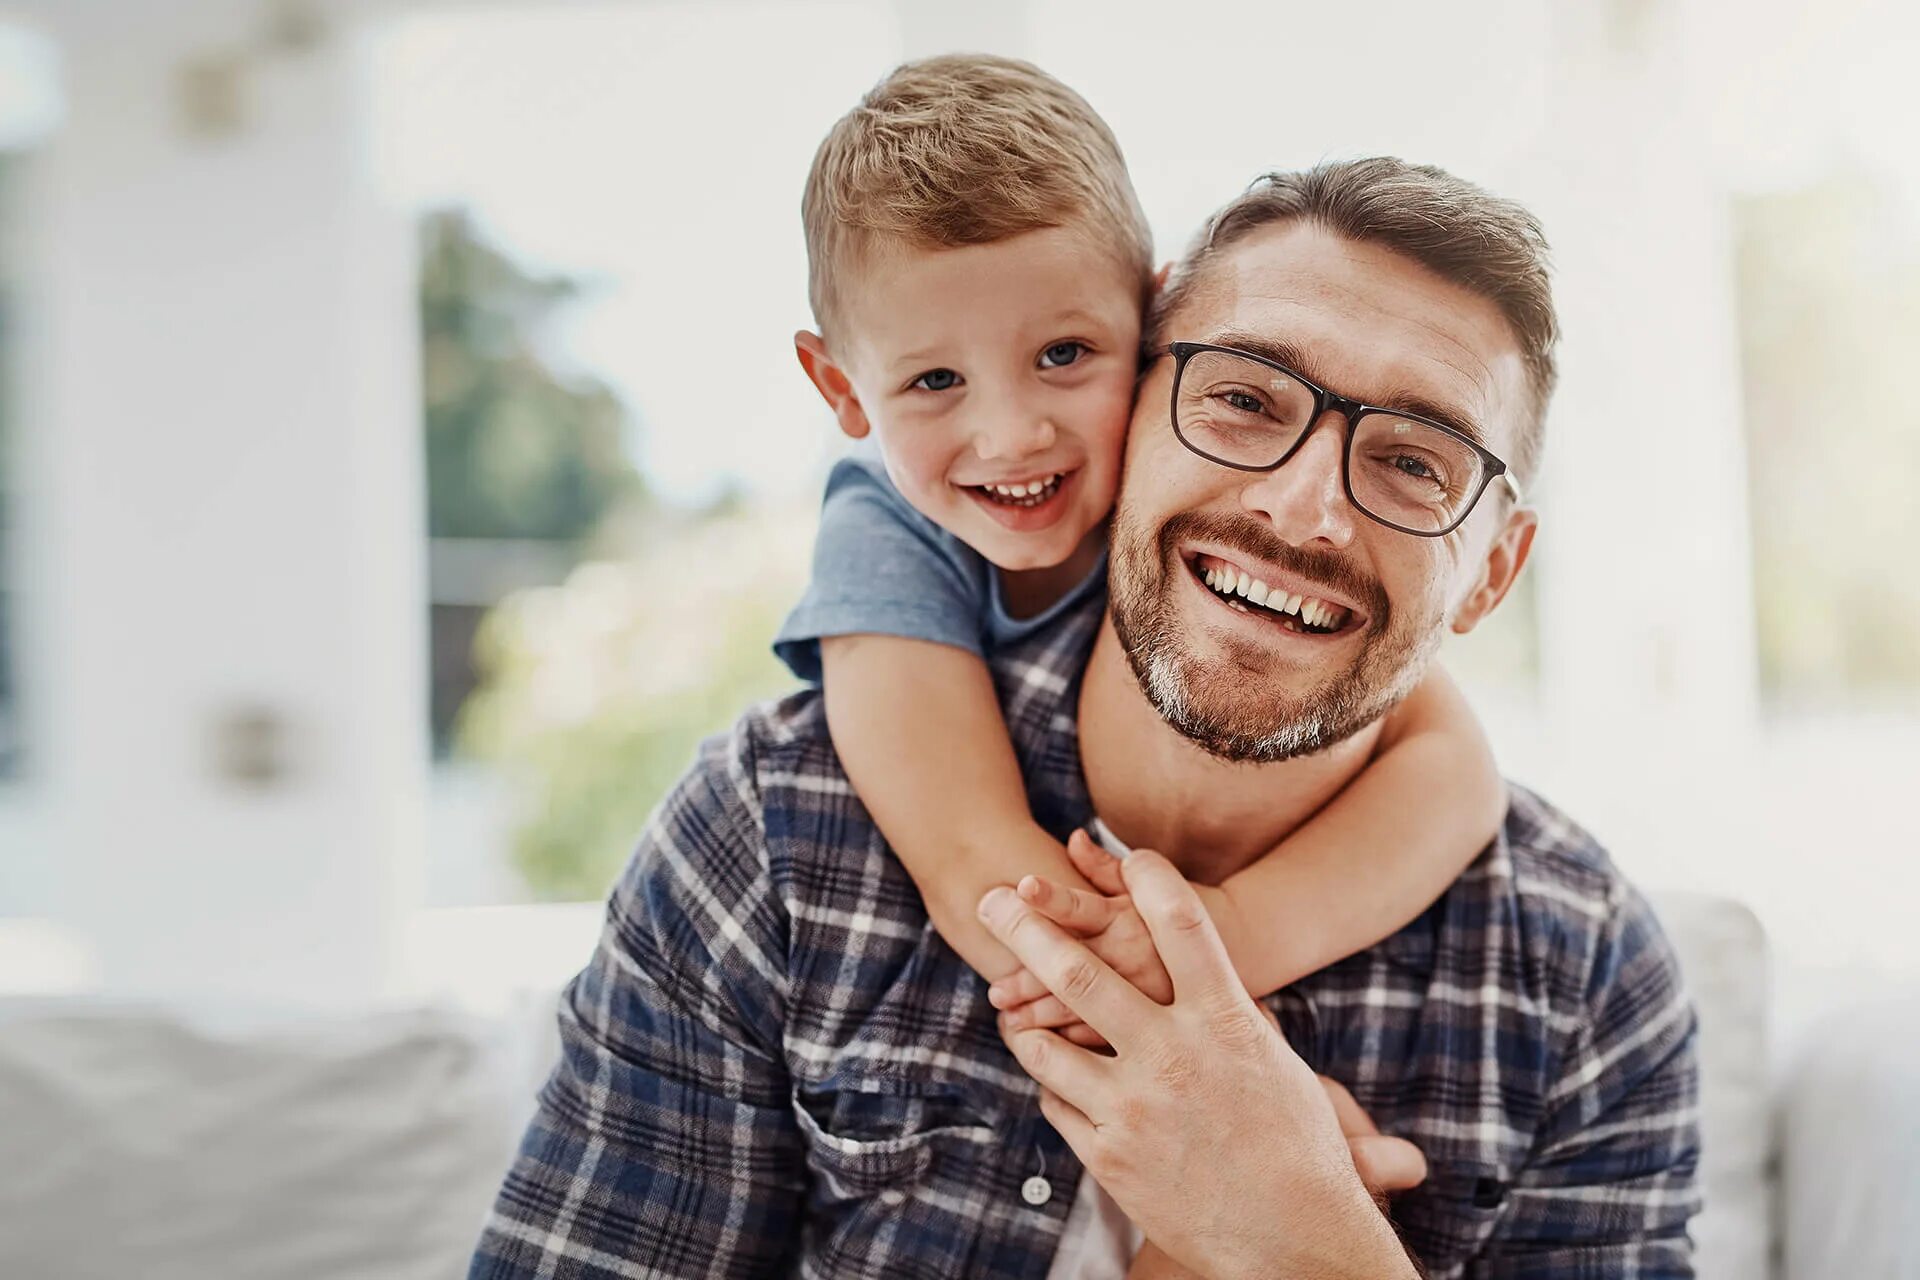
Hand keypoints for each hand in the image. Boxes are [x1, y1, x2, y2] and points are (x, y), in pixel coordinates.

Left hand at [977, 849, 1420, 1279]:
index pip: (1181, 926)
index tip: (1128, 854)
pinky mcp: (1109, 1157)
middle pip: (1082, 974)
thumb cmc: (1296, 1144)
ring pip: (1047, 1044)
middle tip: (990, 903)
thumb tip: (1198, 957)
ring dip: (1023, 1020)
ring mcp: (1136, 1108)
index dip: (1149, 879)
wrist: (1297, 1238)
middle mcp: (1176, 1056)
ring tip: (1009, 1005)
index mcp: (1227, 1022)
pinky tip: (1058, 1079)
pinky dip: (1054, 1085)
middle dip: (1027, 930)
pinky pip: (1057, 1102)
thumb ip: (1226, 1006)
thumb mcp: (1270, 1060)